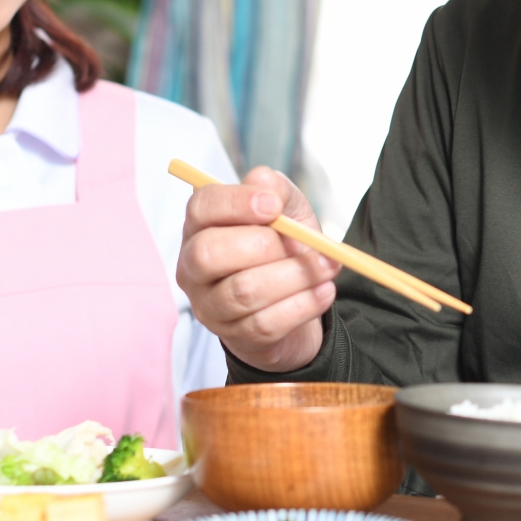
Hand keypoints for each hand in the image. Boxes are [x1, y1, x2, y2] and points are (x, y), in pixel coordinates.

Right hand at [176, 166, 339, 371]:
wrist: (295, 299)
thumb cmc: (281, 248)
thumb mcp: (287, 210)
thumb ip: (277, 190)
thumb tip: (263, 183)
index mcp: (201, 225)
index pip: (201, 206)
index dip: (236, 203)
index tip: (274, 206)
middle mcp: (193, 266)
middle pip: (208, 253)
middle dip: (263, 246)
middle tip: (301, 243)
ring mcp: (209, 305)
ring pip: (242, 291)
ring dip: (294, 277)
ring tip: (327, 267)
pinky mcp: (234, 336)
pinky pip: (265, 323)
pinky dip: (302, 305)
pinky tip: (323, 291)